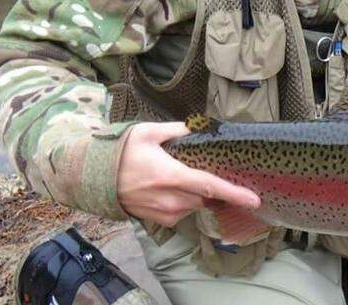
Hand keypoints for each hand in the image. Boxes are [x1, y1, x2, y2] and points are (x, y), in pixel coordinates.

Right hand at [116, 122, 261, 226]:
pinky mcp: (160, 220)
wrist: (93, 178)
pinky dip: (185, 200)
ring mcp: (166, 213)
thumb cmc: (122, 152)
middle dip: (214, 186)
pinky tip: (171, 187)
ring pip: (196, 204)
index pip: (211, 187)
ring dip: (196, 192)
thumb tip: (198, 127)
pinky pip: (183, 211)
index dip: (235, 193)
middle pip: (207, 196)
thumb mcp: (149, 132)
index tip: (254, 200)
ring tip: (178, 175)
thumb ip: (178, 129)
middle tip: (204, 168)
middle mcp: (172, 199)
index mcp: (172, 176)